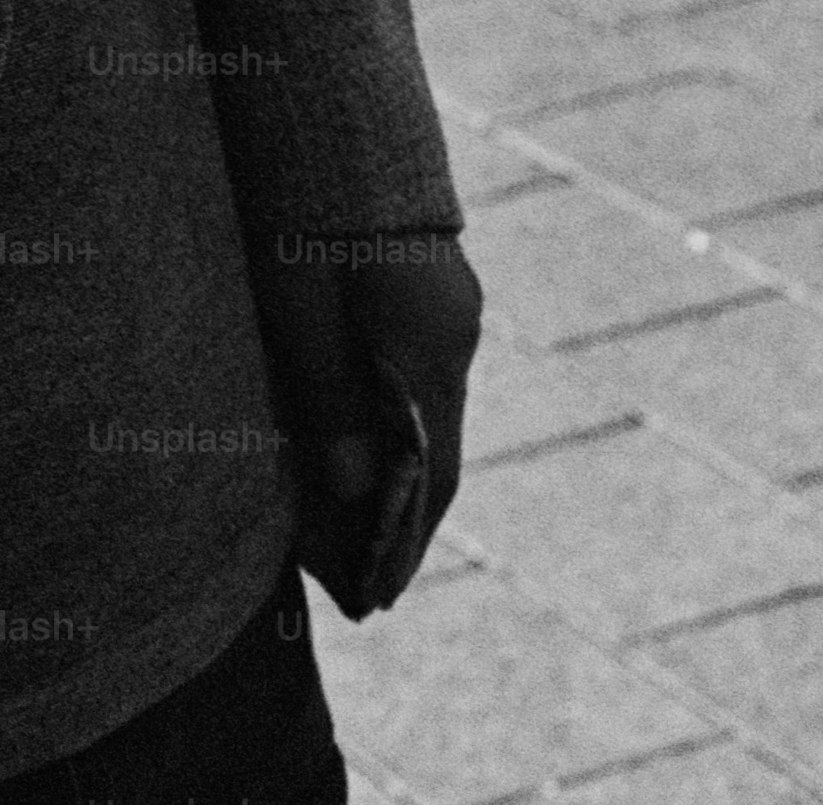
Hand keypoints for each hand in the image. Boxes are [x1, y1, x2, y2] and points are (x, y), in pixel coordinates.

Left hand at [244, 232, 484, 619]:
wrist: (338, 121)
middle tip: (362, 578)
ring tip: (359, 522)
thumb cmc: (307, 212)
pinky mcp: (441, 298)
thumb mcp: (299, 312)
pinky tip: (369, 442)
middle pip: (437, 455)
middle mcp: (456, 344)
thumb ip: (327, 401)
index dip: (404, 544)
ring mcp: (455, 318)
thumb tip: (353, 492)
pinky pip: (426, 381)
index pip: (432, 479)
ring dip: (401, 474)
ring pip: (432, 418)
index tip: (376, 598)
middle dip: (400, 520)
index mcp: (428, 357)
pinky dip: (401, 426)